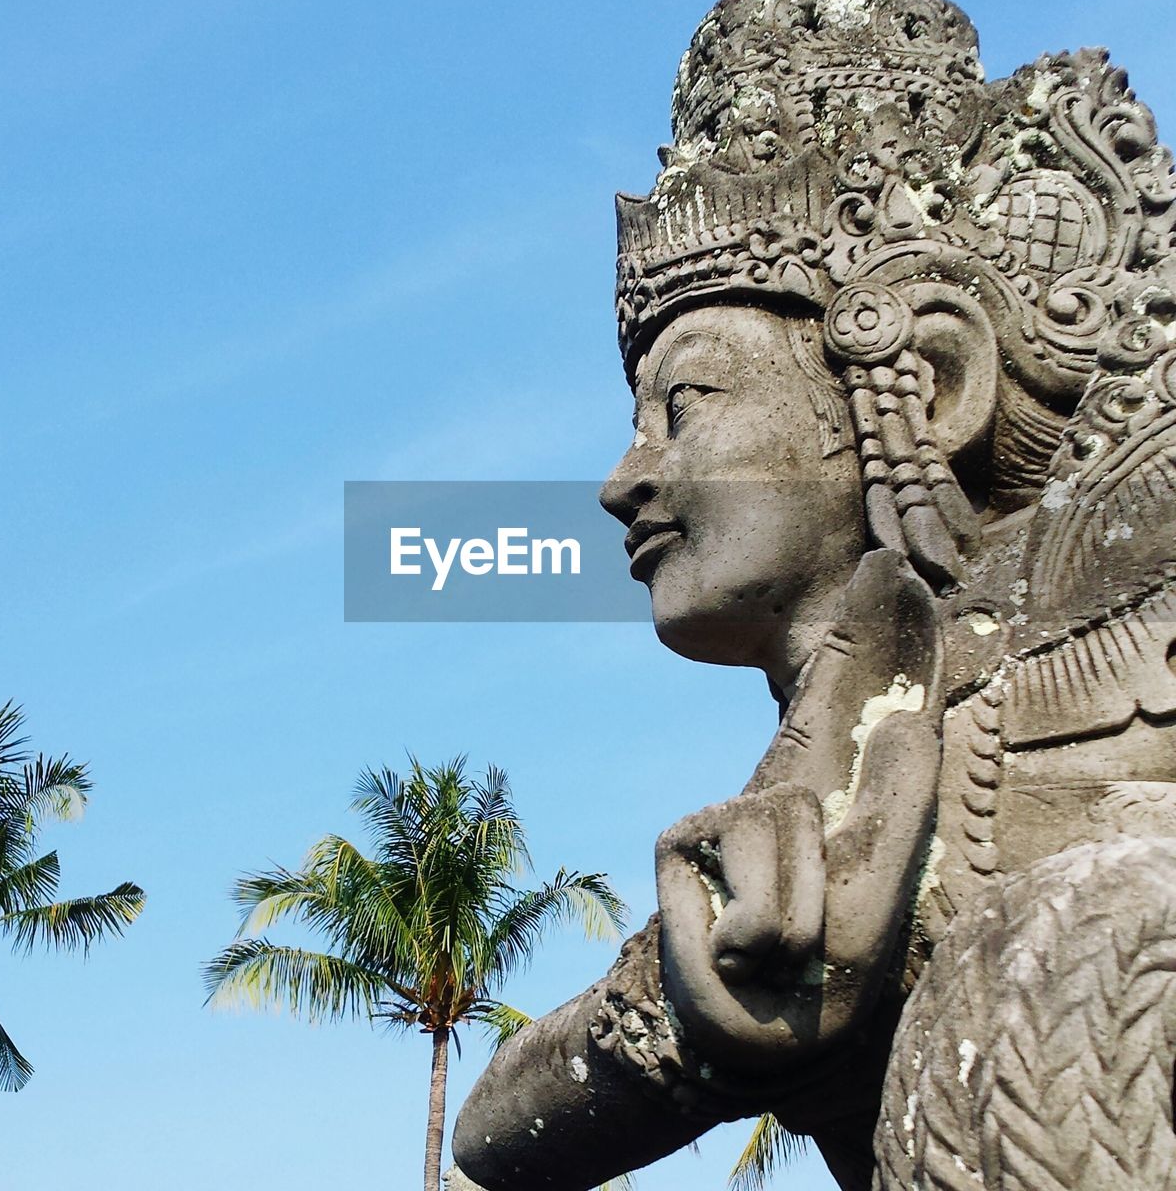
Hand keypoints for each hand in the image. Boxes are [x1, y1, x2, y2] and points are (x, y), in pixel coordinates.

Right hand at [655, 550, 942, 1070]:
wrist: (742, 1037)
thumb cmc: (820, 974)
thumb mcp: (877, 896)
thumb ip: (895, 812)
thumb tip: (912, 721)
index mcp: (844, 801)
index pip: (864, 707)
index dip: (882, 639)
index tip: (894, 571)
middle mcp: (792, 789)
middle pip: (833, 695)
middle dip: (869, 626)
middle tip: (892, 561)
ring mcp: (735, 808)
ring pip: (793, 823)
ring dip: (808, 910)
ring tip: (790, 950)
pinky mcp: (685, 832)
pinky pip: (751, 858)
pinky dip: (765, 923)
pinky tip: (743, 949)